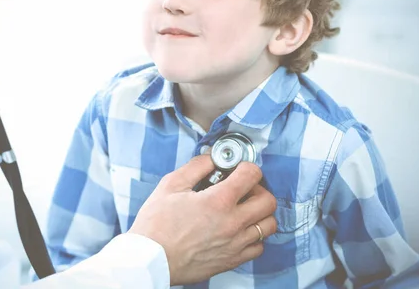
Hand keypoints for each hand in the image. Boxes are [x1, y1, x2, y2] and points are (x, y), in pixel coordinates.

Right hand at [128, 155, 276, 285]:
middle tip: (243, 189)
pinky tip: (238, 230)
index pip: (252, 175)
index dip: (247, 167)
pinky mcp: (232, 260)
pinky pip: (259, 247)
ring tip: (243, 209)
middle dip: (258, 189)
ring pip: (268, 225)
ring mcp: (235, 244)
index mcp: (218, 201)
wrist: (150, 260)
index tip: (239, 169)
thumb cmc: (156, 224)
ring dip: (260, 213)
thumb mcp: (171, 185)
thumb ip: (196, 167)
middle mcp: (232, 223)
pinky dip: (254, 236)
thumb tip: (212, 157)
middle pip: (268, 201)